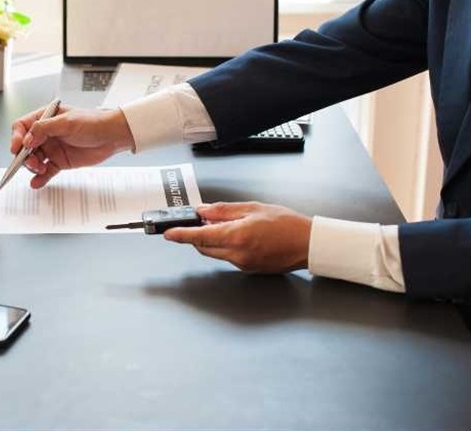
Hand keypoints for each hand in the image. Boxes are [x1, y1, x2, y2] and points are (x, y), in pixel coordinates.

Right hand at [11, 105, 134, 188]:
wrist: (112, 136)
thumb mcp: (67, 122)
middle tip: (32, 163)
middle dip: (24, 156)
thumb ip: (44, 129)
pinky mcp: (59, 162)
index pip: (22, 127)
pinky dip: (40, 178)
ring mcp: (52, 148)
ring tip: (40, 169)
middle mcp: (46, 134)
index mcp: (45, 119)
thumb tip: (26, 139)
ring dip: (33, 167)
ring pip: (33, 160)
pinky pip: (45, 172)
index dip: (17, 137)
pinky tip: (37, 183)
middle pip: (25, 146)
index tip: (18, 148)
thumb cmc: (93, 122)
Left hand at [164, 202, 311, 273]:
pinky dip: (224, 246)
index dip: (181, 234)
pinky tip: (238, 236)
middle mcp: (236, 253)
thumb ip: (224, 211)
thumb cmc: (287, 224)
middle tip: (199, 221)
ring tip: (226, 225)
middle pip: (203, 246)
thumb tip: (203, 211)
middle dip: (196, 235)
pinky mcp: (247, 268)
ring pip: (214, 253)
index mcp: (237, 236)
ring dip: (211, 240)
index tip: (168, 233)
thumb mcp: (253, 208)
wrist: (308, 244)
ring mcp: (241, 263)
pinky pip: (227, 257)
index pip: (199, 236)